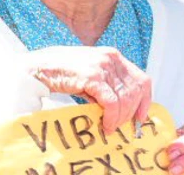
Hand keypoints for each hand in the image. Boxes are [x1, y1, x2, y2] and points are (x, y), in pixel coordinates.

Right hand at [25, 46, 154, 138]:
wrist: (38, 67)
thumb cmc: (61, 71)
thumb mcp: (90, 72)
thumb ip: (107, 83)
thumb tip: (120, 106)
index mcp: (113, 56)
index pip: (141, 79)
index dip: (145, 101)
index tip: (140, 117)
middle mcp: (111, 58)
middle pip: (136, 91)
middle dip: (131, 113)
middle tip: (123, 126)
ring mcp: (102, 67)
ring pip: (125, 99)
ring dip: (120, 118)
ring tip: (110, 127)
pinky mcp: (92, 77)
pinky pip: (111, 103)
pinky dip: (111, 117)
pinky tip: (105, 125)